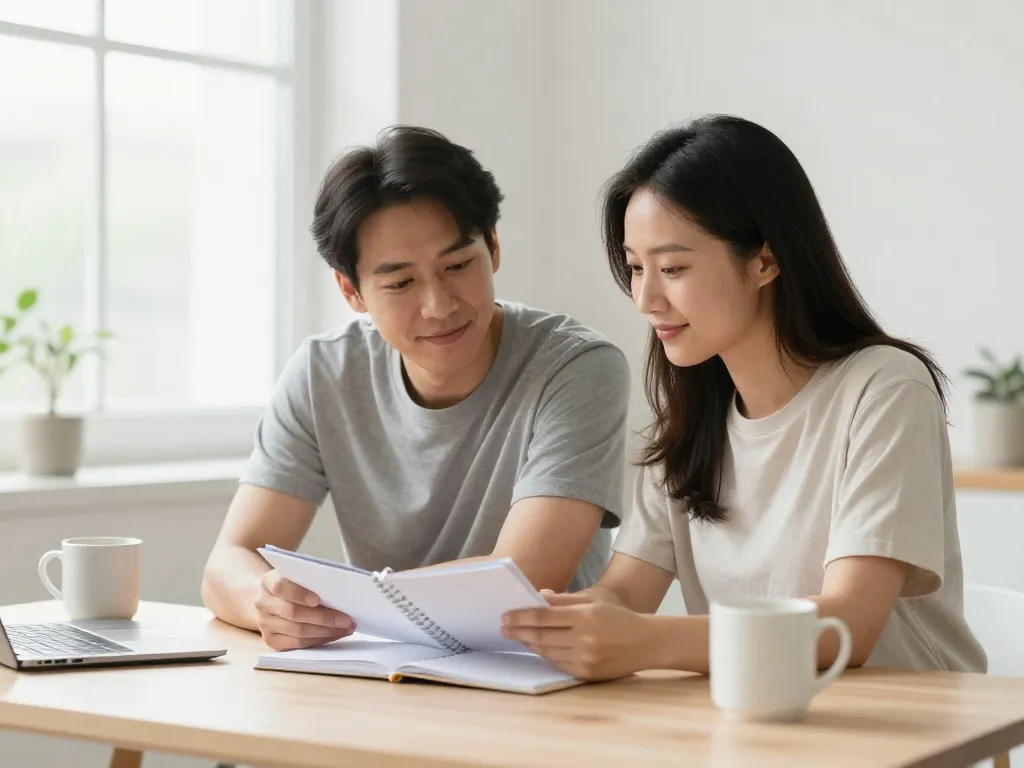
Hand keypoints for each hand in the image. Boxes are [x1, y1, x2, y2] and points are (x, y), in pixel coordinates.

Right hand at [255, 569, 355, 650]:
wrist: (271, 600)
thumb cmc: (292, 585)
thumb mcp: (297, 576)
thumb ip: (311, 579)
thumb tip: (340, 591)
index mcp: (268, 582)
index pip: (280, 586)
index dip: (299, 594)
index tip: (317, 600)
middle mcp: (263, 603)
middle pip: (293, 613)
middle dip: (324, 618)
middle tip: (346, 619)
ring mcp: (265, 624)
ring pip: (298, 631)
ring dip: (326, 631)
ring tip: (346, 628)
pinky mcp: (271, 640)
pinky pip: (298, 644)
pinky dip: (319, 640)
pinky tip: (334, 635)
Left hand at [501, 592, 654, 680]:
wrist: (646, 643)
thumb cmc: (618, 617)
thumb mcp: (593, 601)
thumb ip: (564, 599)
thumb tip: (537, 596)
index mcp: (584, 616)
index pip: (544, 616)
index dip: (521, 616)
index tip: (506, 616)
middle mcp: (584, 639)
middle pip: (541, 636)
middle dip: (519, 631)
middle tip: (503, 628)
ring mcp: (585, 658)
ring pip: (547, 652)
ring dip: (529, 644)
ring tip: (518, 637)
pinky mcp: (587, 673)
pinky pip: (558, 664)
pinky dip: (545, 656)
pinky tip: (537, 648)